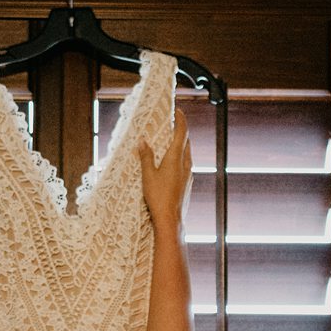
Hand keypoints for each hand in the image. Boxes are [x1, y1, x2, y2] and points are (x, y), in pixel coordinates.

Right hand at [136, 109, 192, 230]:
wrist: (170, 219)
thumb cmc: (158, 197)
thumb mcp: (148, 175)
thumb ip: (146, 157)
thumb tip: (142, 142)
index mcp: (176, 158)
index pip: (182, 132)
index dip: (181, 120)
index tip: (177, 110)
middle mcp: (185, 164)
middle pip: (186, 141)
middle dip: (180, 130)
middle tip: (172, 123)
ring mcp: (188, 174)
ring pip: (186, 153)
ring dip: (180, 144)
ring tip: (170, 141)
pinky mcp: (187, 183)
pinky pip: (185, 164)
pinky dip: (180, 157)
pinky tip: (172, 162)